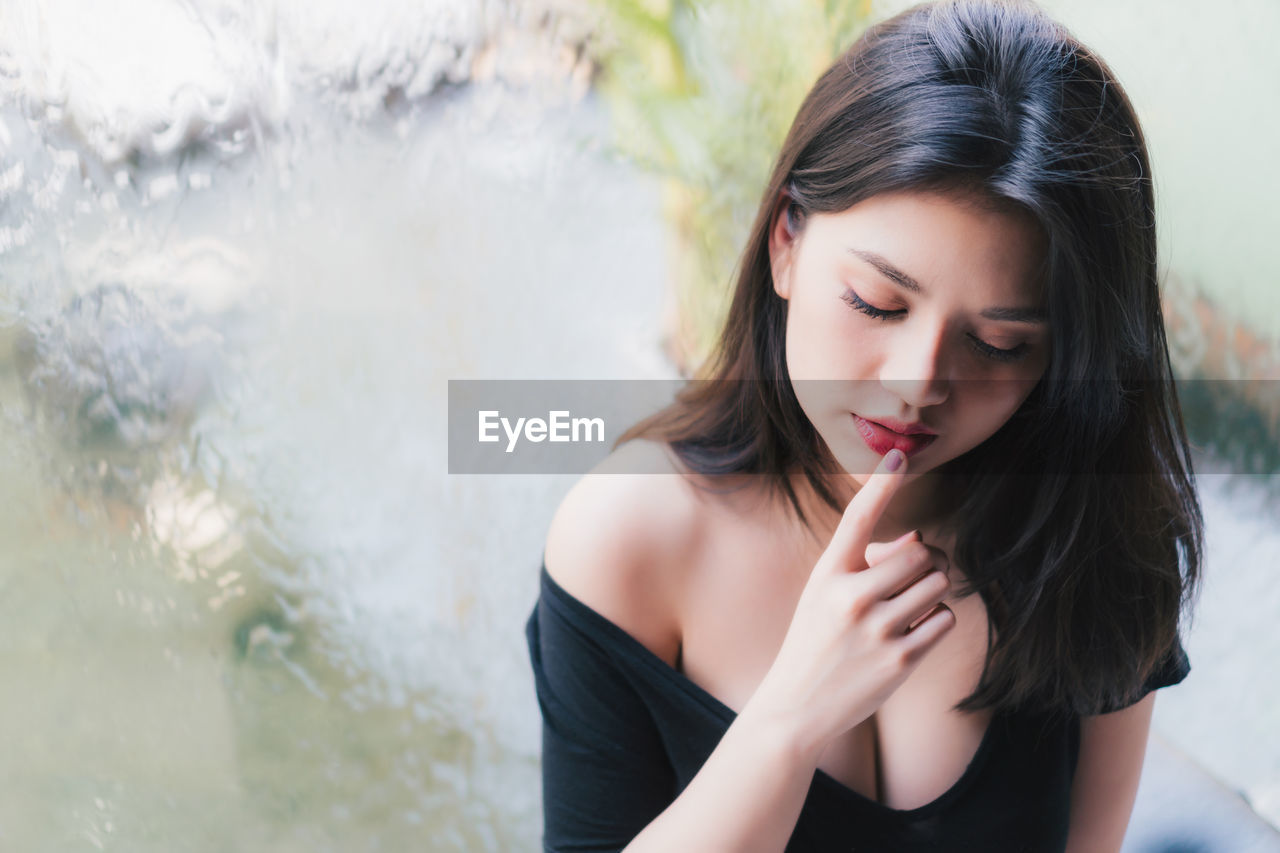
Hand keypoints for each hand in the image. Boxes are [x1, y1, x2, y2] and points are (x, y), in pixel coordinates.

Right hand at [746, 450, 955, 754]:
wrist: (795, 706)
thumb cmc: (815, 640)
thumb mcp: (827, 594)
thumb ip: (869, 564)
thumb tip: (919, 539)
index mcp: (829, 573)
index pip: (858, 517)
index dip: (882, 484)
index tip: (900, 454)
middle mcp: (851, 597)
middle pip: (921, 554)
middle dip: (927, 561)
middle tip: (914, 576)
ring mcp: (877, 630)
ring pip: (938, 583)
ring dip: (934, 590)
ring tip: (913, 605)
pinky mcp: (899, 660)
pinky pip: (943, 620)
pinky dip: (937, 621)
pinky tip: (915, 632)